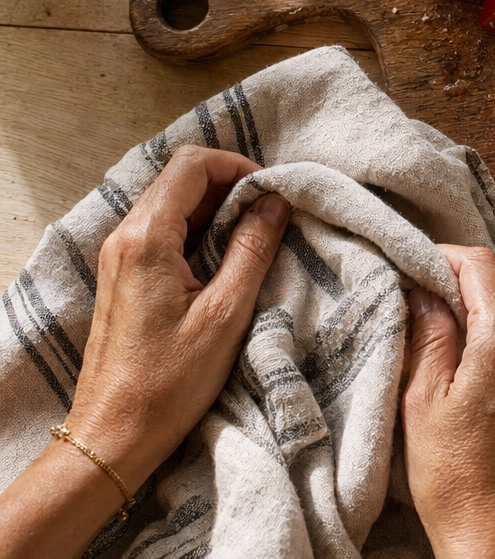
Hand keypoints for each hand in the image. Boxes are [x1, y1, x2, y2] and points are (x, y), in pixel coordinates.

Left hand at [66, 146, 290, 489]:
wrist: (115, 433)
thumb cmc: (169, 382)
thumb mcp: (226, 313)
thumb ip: (252, 248)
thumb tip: (275, 201)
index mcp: (146, 240)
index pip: (192, 166)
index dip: (238, 167)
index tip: (274, 191)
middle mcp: (125, 238)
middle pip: (180, 180)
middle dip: (231, 185)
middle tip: (272, 213)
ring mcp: (120, 257)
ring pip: (173, 204)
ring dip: (217, 208)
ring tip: (256, 235)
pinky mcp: (124, 277)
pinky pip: (164, 231)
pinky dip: (200, 230)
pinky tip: (227, 258)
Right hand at [402, 245, 494, 558]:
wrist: (494, 526)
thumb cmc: (451, 473)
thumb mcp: (421, 401)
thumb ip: (429, 335)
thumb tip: (426, 290)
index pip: (481, 266)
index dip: (449, 255)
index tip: (426, 263)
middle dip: (476, 272)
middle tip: (443, 287)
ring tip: (478, 307)